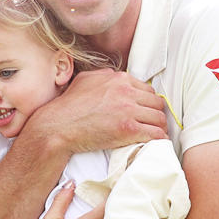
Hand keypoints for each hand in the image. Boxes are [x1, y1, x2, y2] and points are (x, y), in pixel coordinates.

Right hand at [32, 69, 167, 153]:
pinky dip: (159, 139)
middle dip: (155, 113)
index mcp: (119, 79)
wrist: (59, 125)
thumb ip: (104, 76)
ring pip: (159, 118)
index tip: (145, 110)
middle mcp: (127, 92)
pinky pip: (155, 133)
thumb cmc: (68, 105)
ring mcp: (129, 111)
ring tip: (156, 133)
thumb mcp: (86, 80)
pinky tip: (156, 142)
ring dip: (159, 126)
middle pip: (156, 103)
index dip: (147, 102)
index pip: (146, 89)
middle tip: (152, 123)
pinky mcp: (129, 129)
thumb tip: (114, 77)